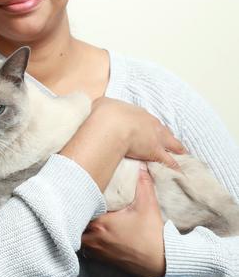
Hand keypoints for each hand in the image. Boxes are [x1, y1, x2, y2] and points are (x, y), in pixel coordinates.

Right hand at [60, 97, 185, 189]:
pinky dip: (175, 166)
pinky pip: (170, 160)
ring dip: (176, 149)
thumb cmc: (104, 113)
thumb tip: (93, 111)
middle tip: (172, 142)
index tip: (148, 131)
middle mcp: (149, 122)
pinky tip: (179, 171)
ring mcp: (155, 137)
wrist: (111, 124)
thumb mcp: (100, 105)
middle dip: (166, 136)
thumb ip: (100, 110)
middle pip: (162, 130)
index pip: (146, 120)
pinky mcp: (156, 151)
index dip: (148, 126)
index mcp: (136, 112)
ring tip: (182, 155)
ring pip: (171, 143)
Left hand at [81, 164, 165, 276]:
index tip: (77, 194)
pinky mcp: (104, 260)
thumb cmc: (153, 235)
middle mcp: (94, 238)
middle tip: (76, 205)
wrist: (163, 261)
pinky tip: (91, 235)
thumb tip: (141, 167)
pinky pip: (87, 250)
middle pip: (75, 224)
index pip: (79, 209)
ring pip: (79, 238)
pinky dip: (86, 242)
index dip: (76, 201)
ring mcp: (98, 251)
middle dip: (75, 215)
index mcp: (100, 223)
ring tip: (81, 218)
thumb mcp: (148, 206)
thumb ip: (143, 184)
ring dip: (79, 230)